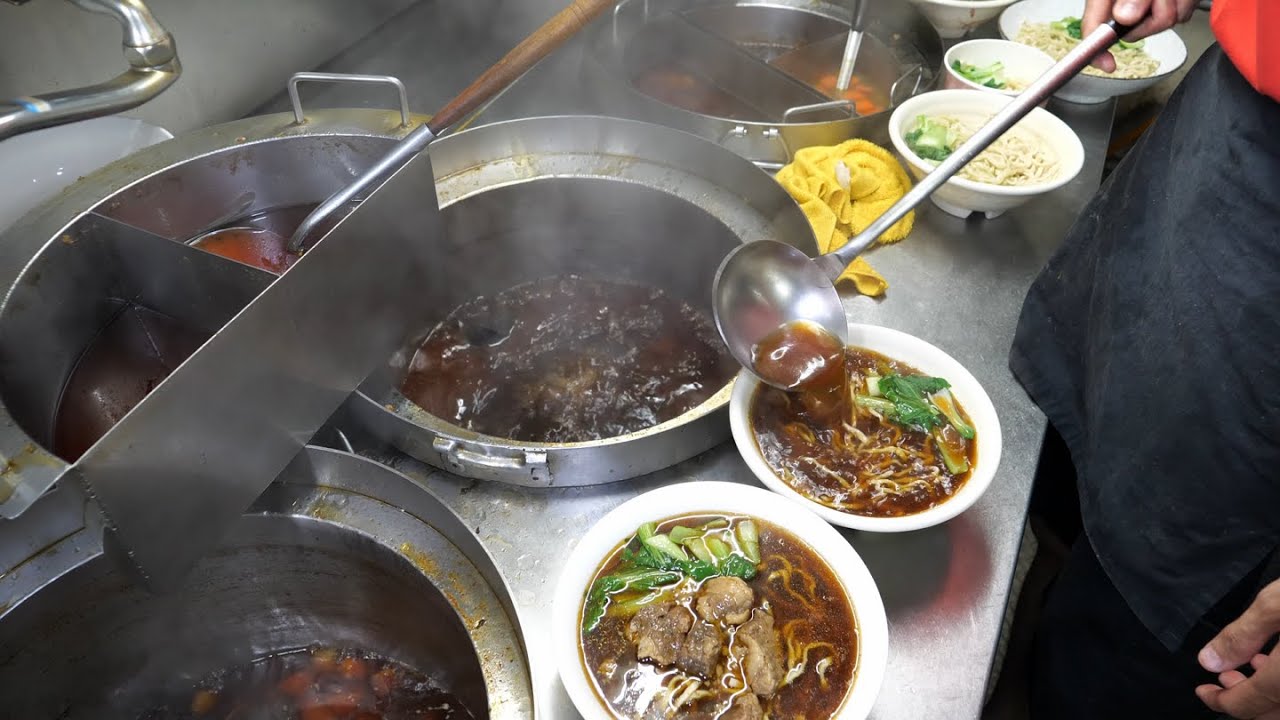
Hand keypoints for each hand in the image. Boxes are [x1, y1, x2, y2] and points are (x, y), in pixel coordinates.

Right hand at [1081, 0, 1197, 71]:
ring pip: (1162, 23)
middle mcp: (1124, 2)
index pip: (1093, 29)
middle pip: (1133, 30)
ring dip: (1175, 5)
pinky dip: (1185, 2)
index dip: (1096, 52)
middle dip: (1154, 18)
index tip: (1108, 65)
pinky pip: (1180, 14)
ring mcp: (1146, 5)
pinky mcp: (1169, 4)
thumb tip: (1124, 16)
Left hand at [1197, 579, 1279, 718]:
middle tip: (1222, 678)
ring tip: (1249, 663)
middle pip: (1269, 712)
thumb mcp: (1277, 605)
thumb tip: (1209, 661)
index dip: (1218, 701)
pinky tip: (1276, 658)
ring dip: (1266, 691)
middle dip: (1242, 697)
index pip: (1246, 706)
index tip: (1202, 690)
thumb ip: (1241, 635)